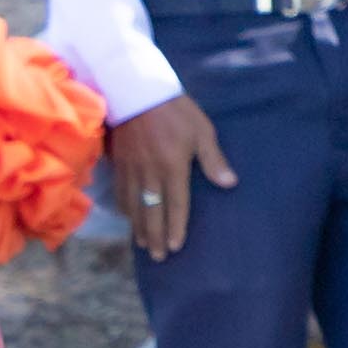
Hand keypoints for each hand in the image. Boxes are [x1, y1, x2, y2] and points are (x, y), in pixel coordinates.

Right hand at [108, 91, 235, 262]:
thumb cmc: (175, 111)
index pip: (176, 204)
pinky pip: (120, 191)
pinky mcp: (118, 162)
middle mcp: (150, 173)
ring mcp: (131, 169)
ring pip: (134, 205)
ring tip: (144, 244)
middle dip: (156, 236)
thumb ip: (214, 159)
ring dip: (139, 227)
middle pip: (152, 212)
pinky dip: (124, 208)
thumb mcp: (202, 131)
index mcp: (172, 167)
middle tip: (159, 257)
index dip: (176, 227)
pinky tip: (128, 218)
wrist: (135, 90)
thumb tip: (229, 184)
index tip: (176, 247)